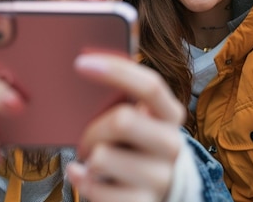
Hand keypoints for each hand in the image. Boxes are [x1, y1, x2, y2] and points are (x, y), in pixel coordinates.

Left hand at [66, 53, 185, 201]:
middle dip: (93, 129)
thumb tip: (88, 63)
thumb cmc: (141, 147)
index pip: (150, 85)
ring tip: (95, 161)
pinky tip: (88, 176)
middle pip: (122, 120)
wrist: (163, 193)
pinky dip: (83, 180)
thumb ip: (125, 97)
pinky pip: (94, 187)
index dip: (116, 70)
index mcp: (171, 116)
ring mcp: (159, 178)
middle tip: (88, 139)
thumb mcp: (143, 120)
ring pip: (102, 157)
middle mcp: (172, 145)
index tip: (80, 63)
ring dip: (88, 158)